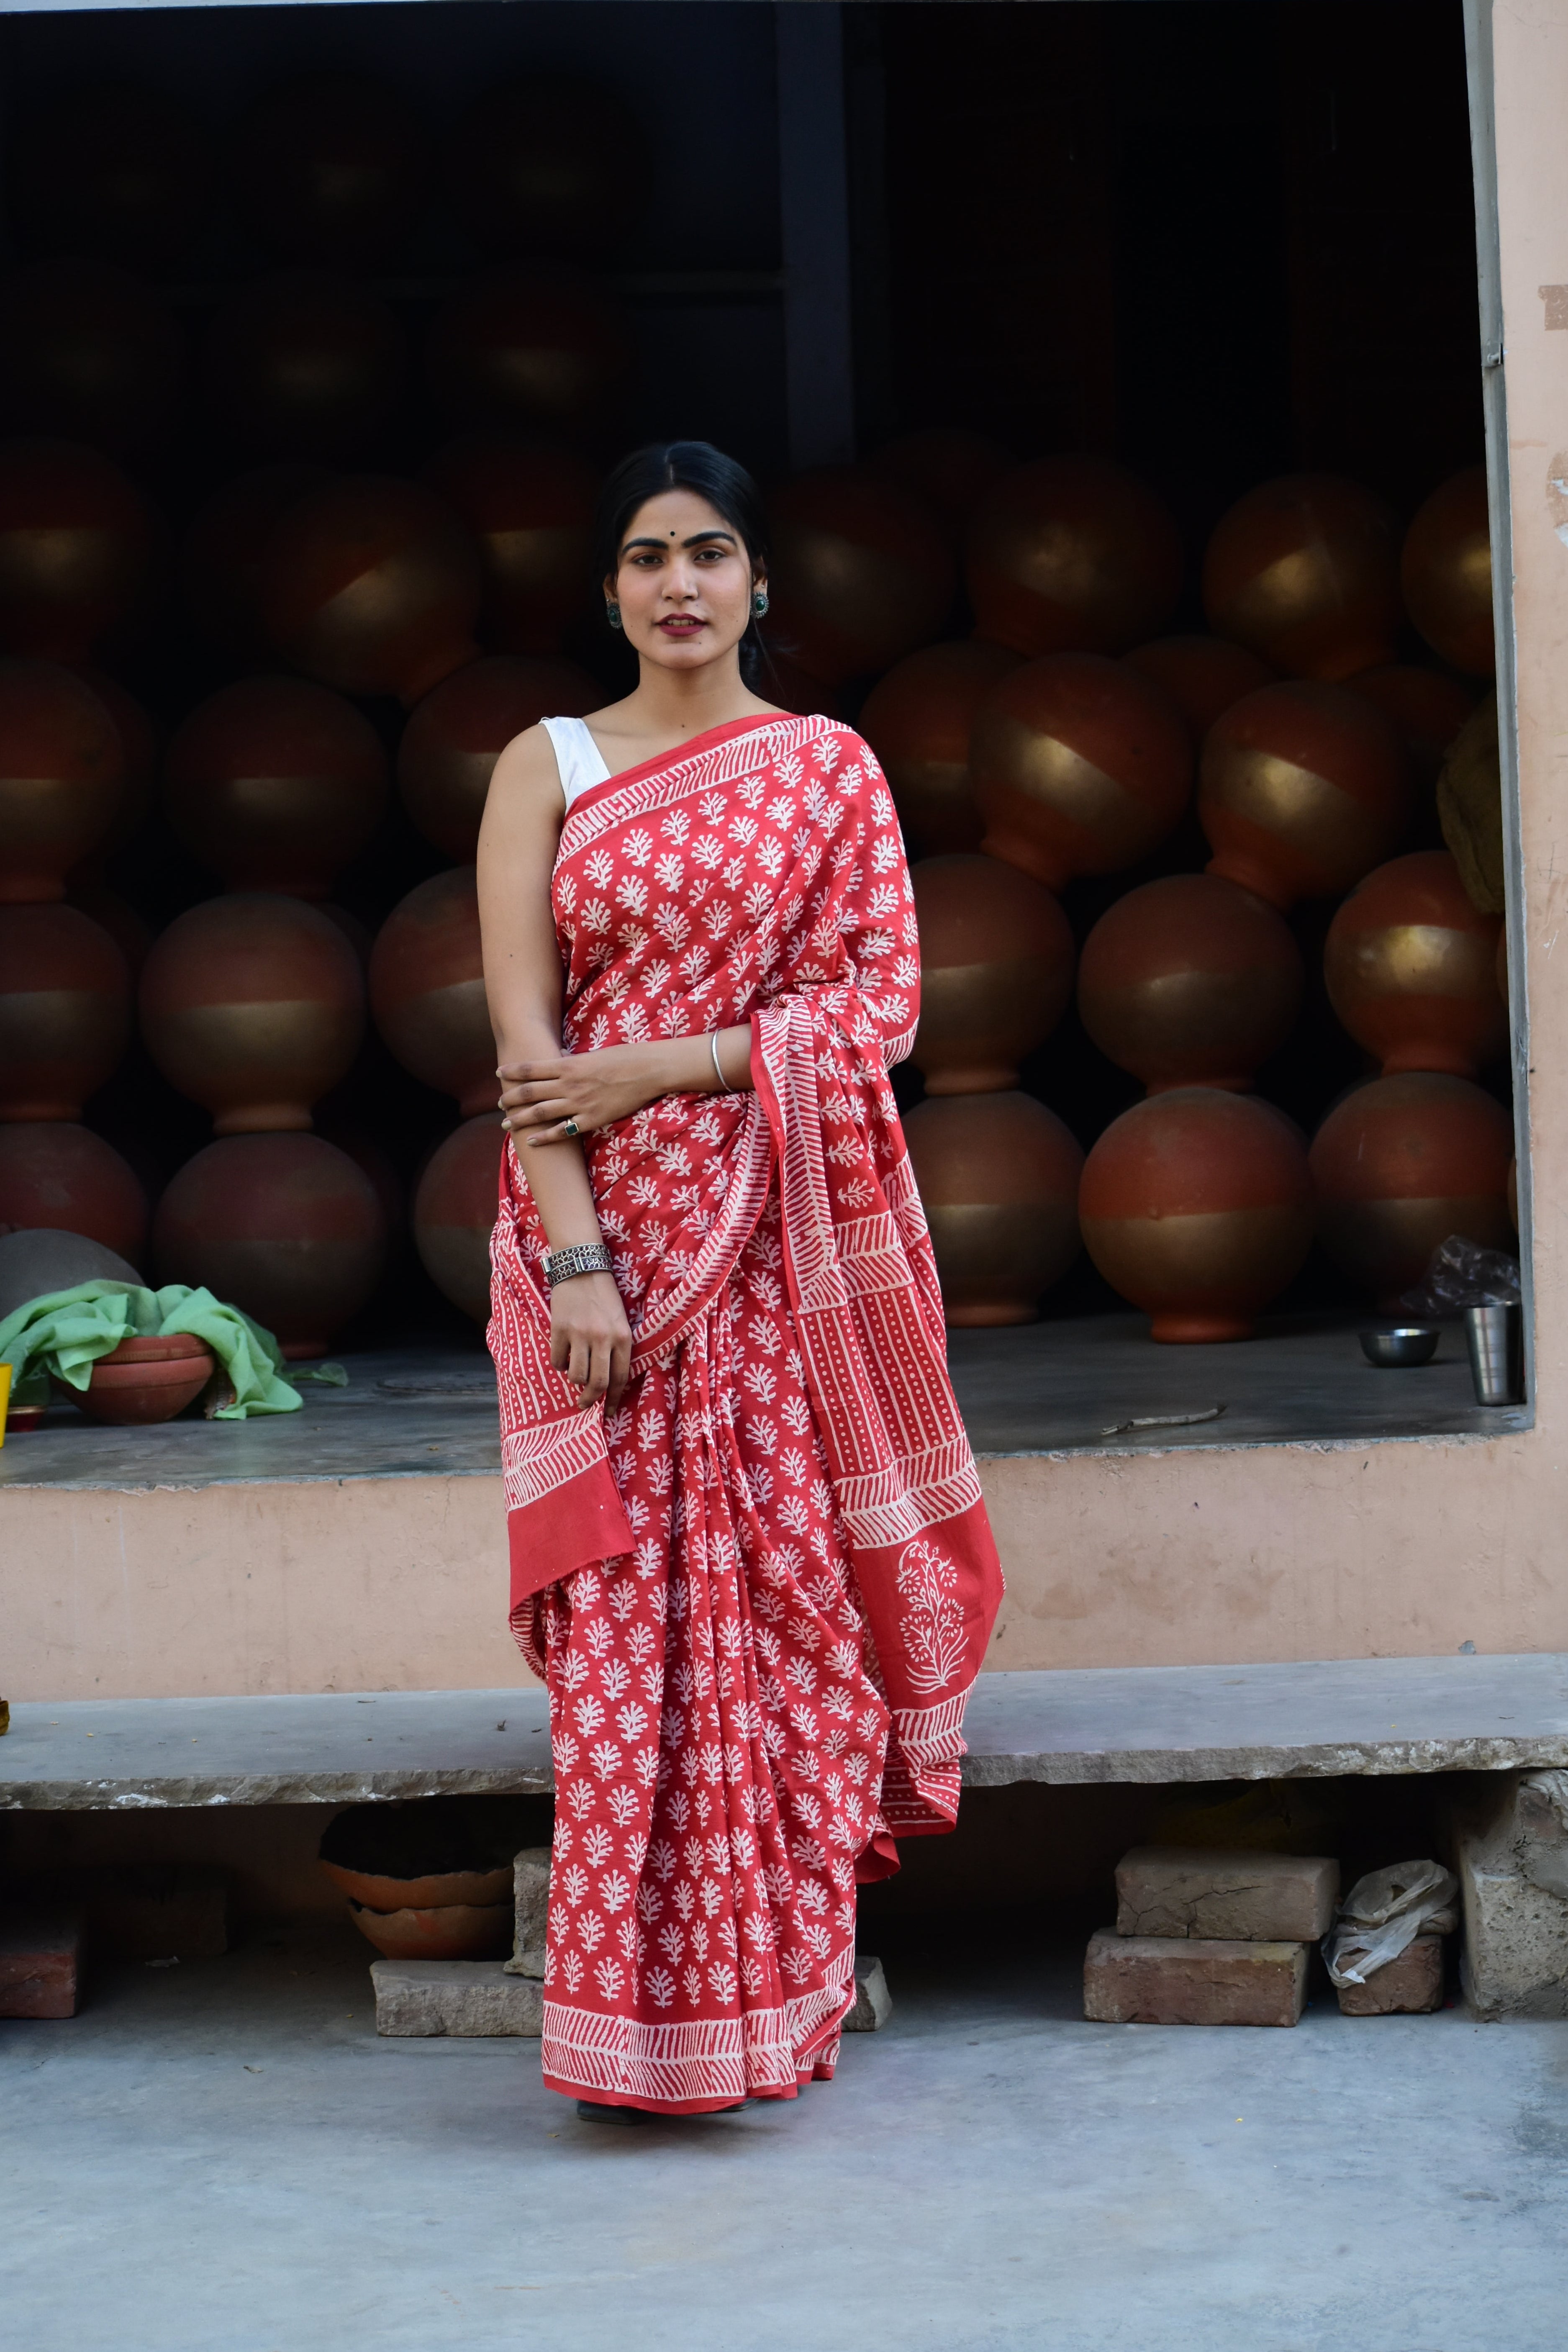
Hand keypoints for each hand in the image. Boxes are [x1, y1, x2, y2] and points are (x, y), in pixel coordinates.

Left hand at [499, 1043, 667, 1144]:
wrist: (647, 1071)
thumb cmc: (624, 1058)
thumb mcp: (593, 1054)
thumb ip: (573, 1060)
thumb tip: (560, 1057)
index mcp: (568, 1064)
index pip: (532, 1068)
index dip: (513, 1071)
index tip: (499, 1073)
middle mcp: (569, 1084)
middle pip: (530, 1092)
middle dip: (511, 1098)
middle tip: (499, 1103)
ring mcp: (578, 1103)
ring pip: (540, 1113)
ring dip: (520, 1119)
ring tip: (506, 1123)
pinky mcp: (591, 1119)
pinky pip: (562, 1131)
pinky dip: (544, 1137)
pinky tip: (532, 1141)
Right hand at [550, 1269, 632, 1409]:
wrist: (582, 1268)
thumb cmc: (604, 1297)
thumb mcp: (620, 1321)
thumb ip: (617, 1348)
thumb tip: (608, 1381)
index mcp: (623, 1337)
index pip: (620, 1377)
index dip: (613, 1398)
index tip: (608, 1411)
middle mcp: (603, 1338)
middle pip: (597, 1382)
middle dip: (591, 1400)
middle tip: (585, 1405)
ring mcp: (580, 1334)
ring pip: (576, 1375)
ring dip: (574, 1379)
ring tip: (574, 1371)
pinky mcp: (559, 1329)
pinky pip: (557, 1360)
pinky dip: (559, 1364)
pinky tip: (562, 1355)